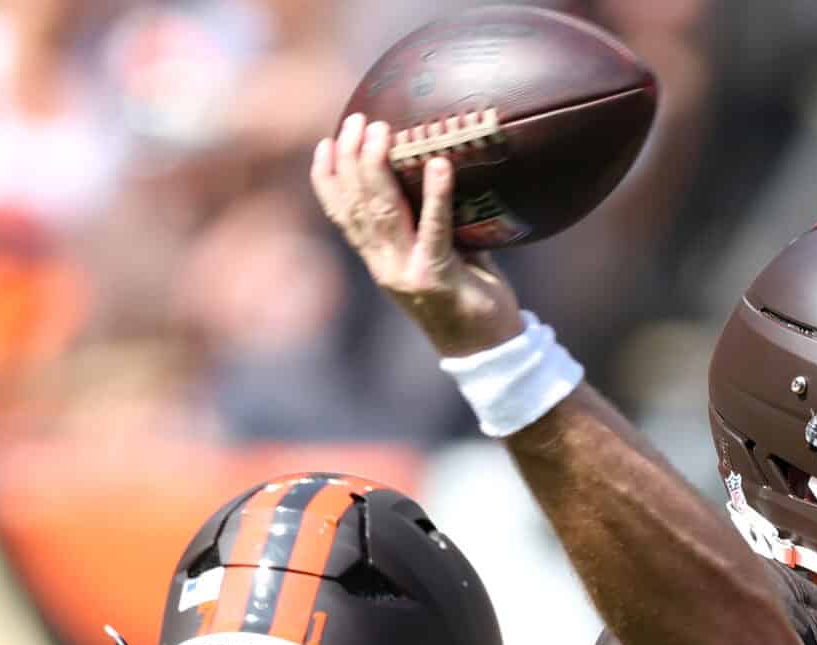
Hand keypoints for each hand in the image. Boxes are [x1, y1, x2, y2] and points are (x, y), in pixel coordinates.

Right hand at [310, 114, 523, 357]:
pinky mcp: (436, 279)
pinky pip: (434, 231)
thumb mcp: (442, 254)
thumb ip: (430, 220)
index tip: (328, 142)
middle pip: (357, 205)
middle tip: (360, 121)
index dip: (328, 178)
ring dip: (378, 167)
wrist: (488, 350)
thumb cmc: (470, 295)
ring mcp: (406, 273)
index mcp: (379, 259)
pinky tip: (439, 164)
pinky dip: (437, 195)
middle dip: (352, 158)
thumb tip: (438, 165)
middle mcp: (384, 266)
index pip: (342, 214)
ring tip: (383, 132)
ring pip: (381, 213)